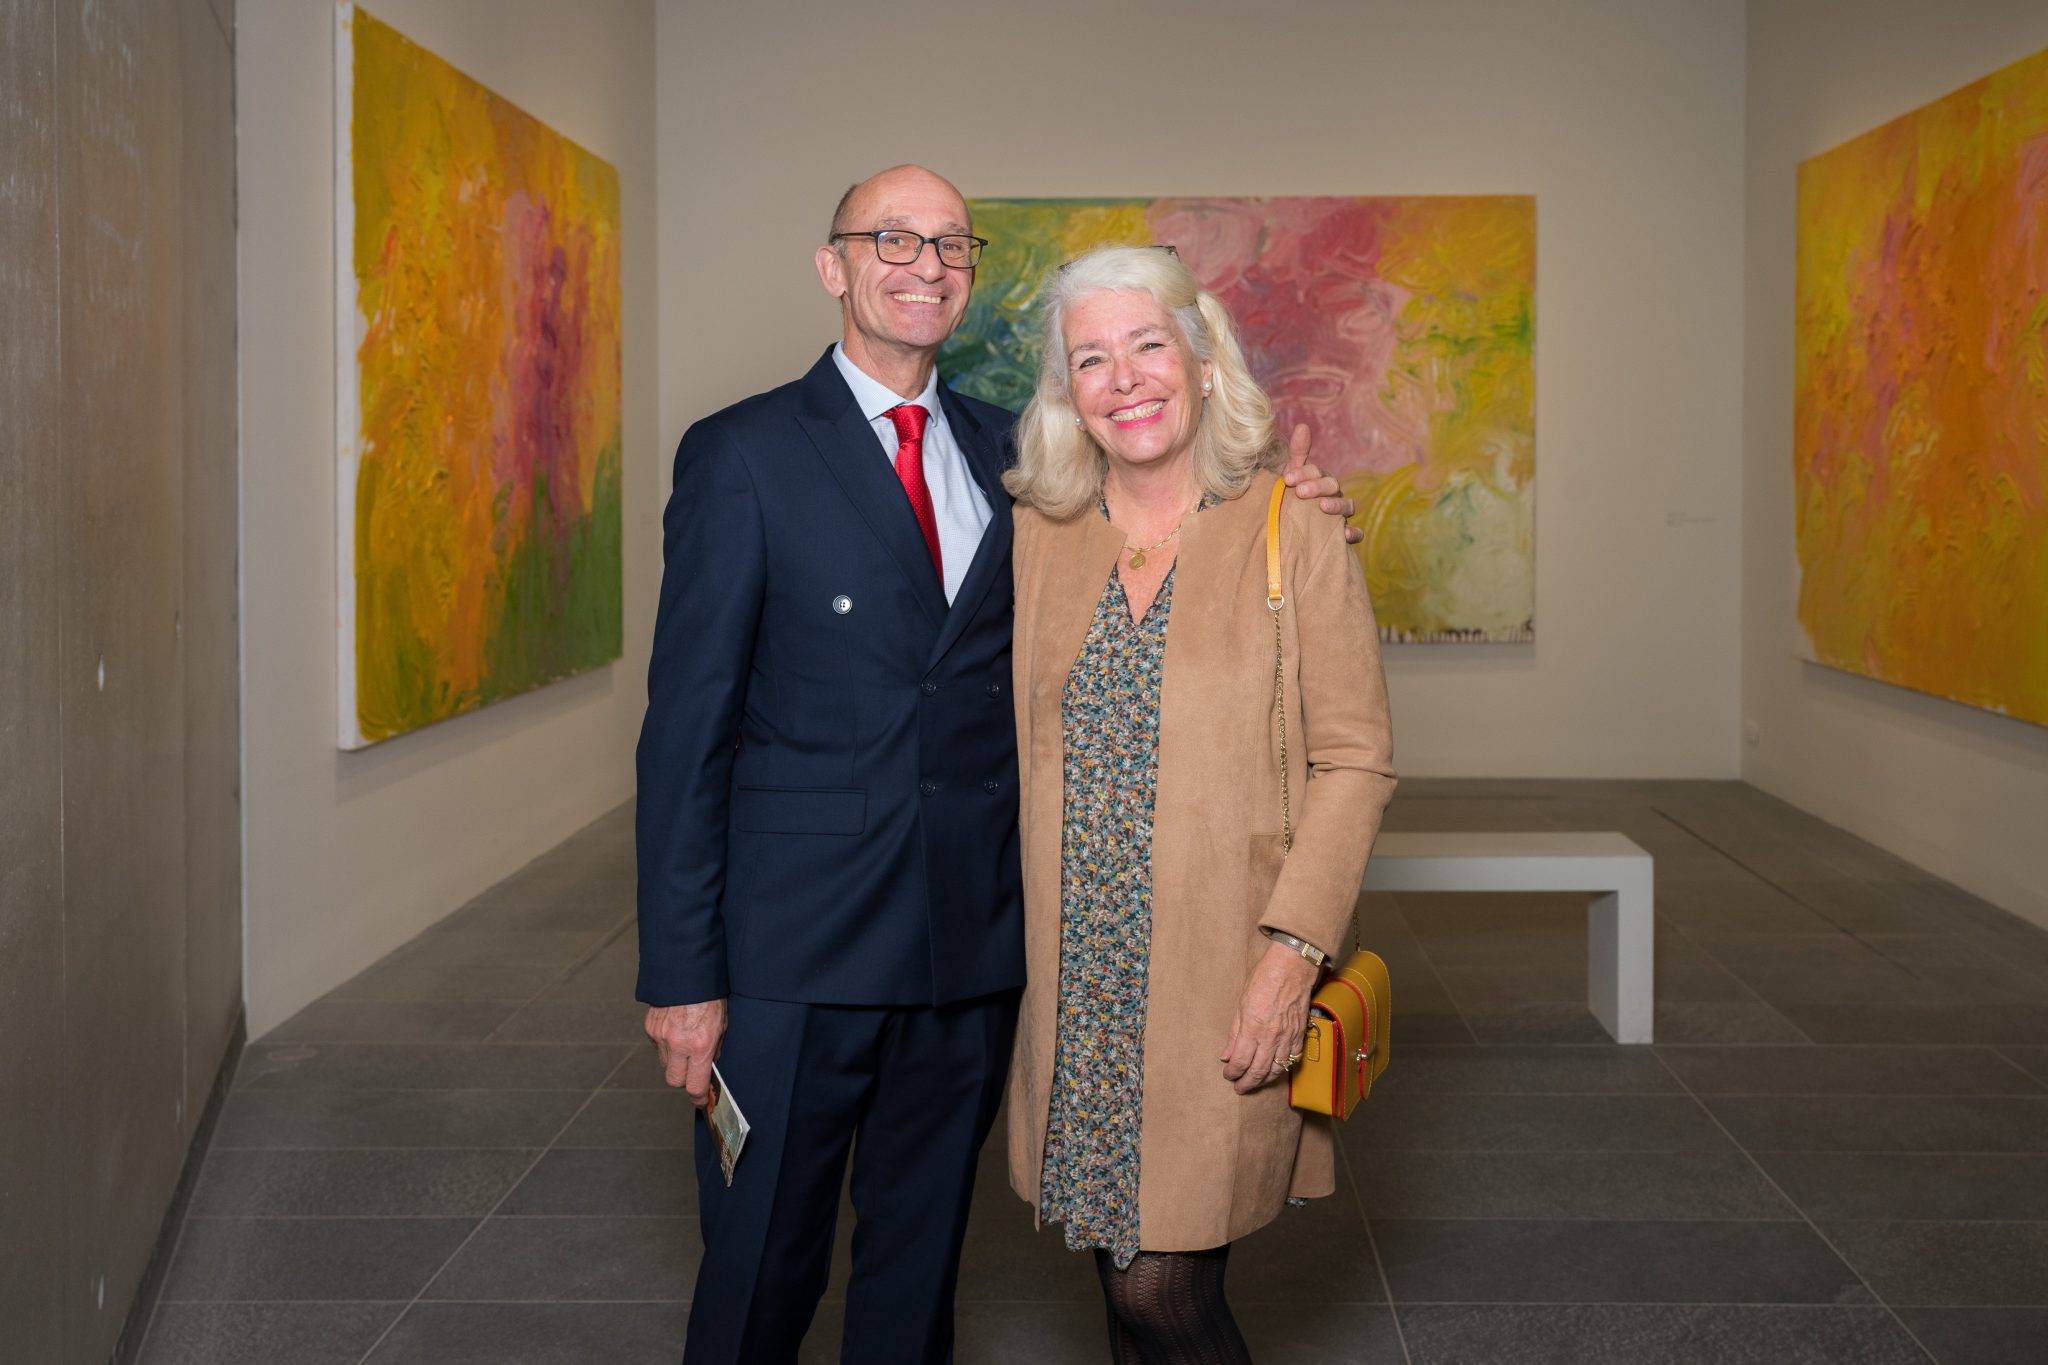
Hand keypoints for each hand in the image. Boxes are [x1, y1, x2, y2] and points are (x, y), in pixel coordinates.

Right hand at [645, 999, 727, 1107]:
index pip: (694, 1086)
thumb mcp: (722, 1024)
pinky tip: (676, 1031)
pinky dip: (666, 1045)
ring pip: (665, 1064)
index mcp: (700, 1045)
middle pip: (675, 1081)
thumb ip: (715, 1049)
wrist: (688, 971)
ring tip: (686, 1045)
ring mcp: (661, 1036)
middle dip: (684, 1080)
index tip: (703, 1101)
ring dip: (675, 1061)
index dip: (699, 1098)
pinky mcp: (650, 1027)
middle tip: (693, 1072)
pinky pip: (657, 1046)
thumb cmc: (711, 996)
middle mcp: (678, 1044)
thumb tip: (710, 1067)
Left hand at [1221, 942, 1320, 1094]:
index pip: (1241, 1062)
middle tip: (1239, 1088)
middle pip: (1258, 1071)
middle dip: (1247, 1083)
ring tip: (1255, 1083)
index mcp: (1252, 1028)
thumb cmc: (1264, 980)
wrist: (1292, 968)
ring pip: (1276, 1069)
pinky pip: (1292, 1059)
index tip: (1228, 1075)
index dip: (1233, 1073)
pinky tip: (1275, 1071)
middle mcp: (1271, 1037)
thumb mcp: (1241, 1003)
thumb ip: (1235, 1032)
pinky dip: (1282, 1069)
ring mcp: (1287, 1037)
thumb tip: (1227, 1054)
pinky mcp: (1300, 1034)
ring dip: (1264, 1080)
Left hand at [1280, 423, 1362, 544]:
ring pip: (1348, 506)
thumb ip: (1298, 453)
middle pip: (1332, 486)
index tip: (1286, 479)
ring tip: (1323, 507)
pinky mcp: (1344, 534)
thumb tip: (1303, 425)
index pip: (1315, 471)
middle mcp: (1333, 495)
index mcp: (1320, 479)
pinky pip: (1355, 533)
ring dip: (1337, 506)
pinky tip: (1345, 535)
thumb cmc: (1291, 500)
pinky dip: (1353, 533)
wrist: (1289, 530)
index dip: (1302, 473)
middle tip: (1300, 492)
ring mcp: (1341, 514)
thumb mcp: (1291, 477)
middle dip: (1317, 487)